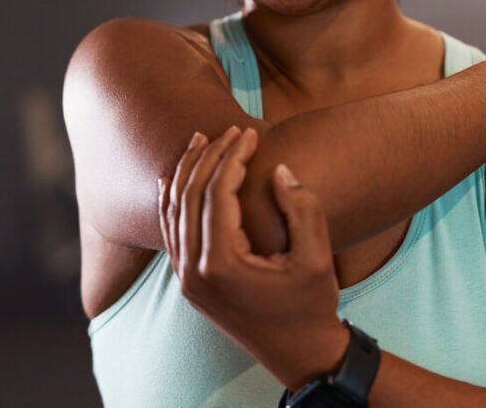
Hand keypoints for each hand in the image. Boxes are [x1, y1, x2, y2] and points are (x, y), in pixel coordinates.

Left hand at [158, 126, 348, 389]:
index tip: (252, 133)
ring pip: (174, 212)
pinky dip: (169, 203)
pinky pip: (170, 234)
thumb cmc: (312, 306)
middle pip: (190, 196)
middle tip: (232, 129)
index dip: (233, 156)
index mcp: (221, 264)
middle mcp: (193, 271)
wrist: (300, 356)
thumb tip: (278, 170)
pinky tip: (171, 180)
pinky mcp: (188, 283)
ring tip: (200, 139)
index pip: (216, 193)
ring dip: (187, 172)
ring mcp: (186, 280)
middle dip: (210, 156)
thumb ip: (302, 208)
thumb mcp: (316, 257)